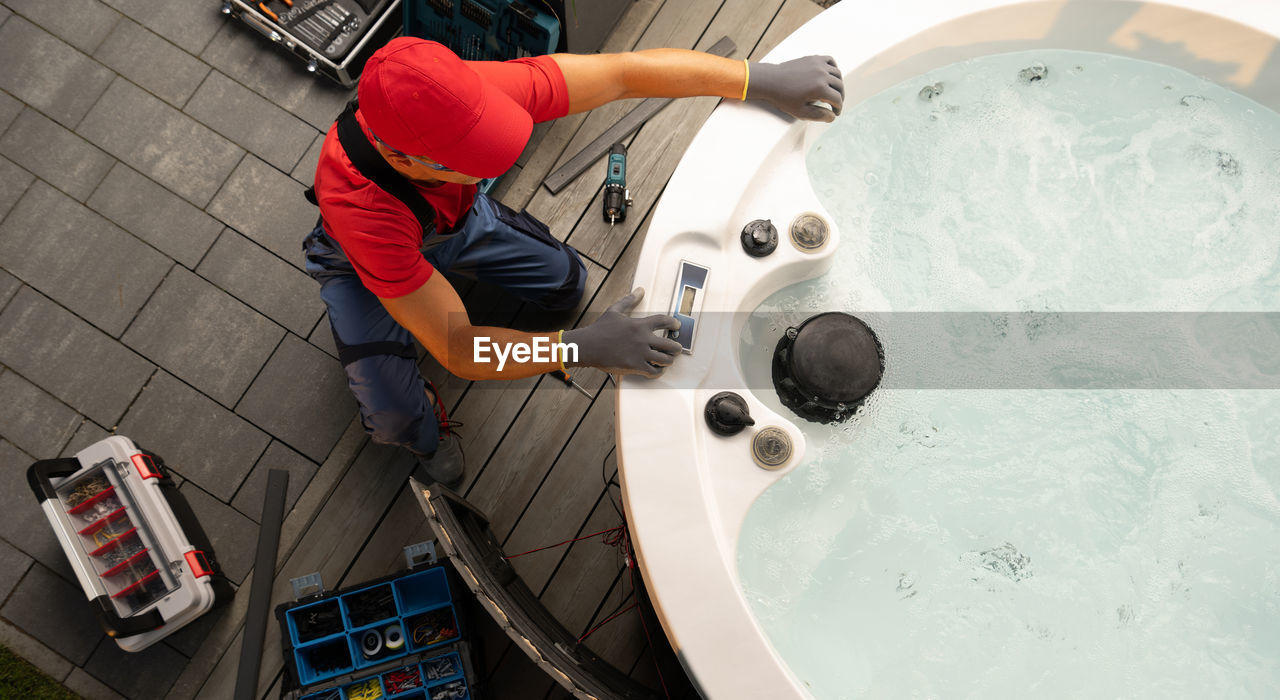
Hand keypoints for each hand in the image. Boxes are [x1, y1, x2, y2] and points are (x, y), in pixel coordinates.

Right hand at [563, 289, 682, 377]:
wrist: (588, 346)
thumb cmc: (600, 329)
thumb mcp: (614, 311)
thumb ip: (629, 300)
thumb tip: (640, 290)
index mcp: (640, 325)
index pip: (664, 321)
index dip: (674, 323)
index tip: (677, 326)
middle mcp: (643, 339)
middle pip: (671, 345)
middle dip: (677, 347)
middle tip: (677, 348)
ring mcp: (640, 354)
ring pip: (665, 360)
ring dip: (669, 360)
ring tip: (668, 360)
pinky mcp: (635, 366)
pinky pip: (654, 371)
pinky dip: (659, 371)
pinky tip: (657, 369)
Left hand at [747, 55, 842, 121]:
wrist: (771, 80)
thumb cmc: (784, 98)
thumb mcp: (800, 112)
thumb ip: (818, 115)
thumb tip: (832, 117)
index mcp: (820, 89)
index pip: (837, 99)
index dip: (838, 108)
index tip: (835, 112)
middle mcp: (822, 75)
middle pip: (840, 86)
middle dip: (840, 97)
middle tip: (836, 104)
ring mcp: (818, 64)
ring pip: (837, 73)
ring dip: (838, 83)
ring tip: (834, 91)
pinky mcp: (813, 58)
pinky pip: (830, 60)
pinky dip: (833, 68)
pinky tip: (830, 76)